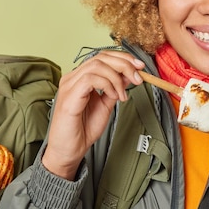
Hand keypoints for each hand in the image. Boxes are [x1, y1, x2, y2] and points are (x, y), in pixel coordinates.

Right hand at [41, 51, 144, 179]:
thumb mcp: (106, 105)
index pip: (102, 57)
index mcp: (80, 78)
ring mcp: (69, 85)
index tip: (140, 66)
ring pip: (97, 65)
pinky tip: (114, 96)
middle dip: (124, 64)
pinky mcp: (69, 96)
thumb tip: (130, 74)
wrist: (69, 151)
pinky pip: (90, 79)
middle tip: (138, 77)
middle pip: (100, 57)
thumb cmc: (83, 130)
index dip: (123, 58)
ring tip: (123, 94)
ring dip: (117, 77)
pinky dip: (107, 85)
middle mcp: (72, 78)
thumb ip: (116, 88)